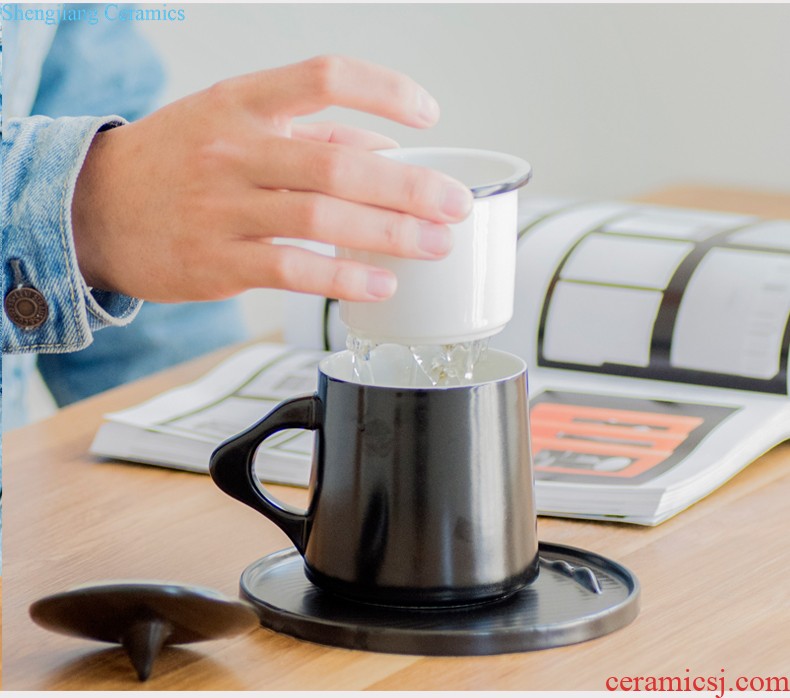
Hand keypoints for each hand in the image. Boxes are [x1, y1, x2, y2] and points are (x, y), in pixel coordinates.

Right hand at [72, 55, 472, 302]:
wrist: (94, 209)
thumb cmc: (176, 161)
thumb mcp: (232, 124)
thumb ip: (311, 131)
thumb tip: (385, 143)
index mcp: (242, 103)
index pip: (325, 76)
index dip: (385, 90)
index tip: (429, 114)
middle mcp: (234, 149)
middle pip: (338, 161)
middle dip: (408, 186)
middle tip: (455, 205)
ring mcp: (223, 208)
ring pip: (320, 216)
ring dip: (389, 233)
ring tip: (436, 245)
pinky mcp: (217, 262)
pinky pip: (291, 270)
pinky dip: (342, 278)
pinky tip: (381, 285)